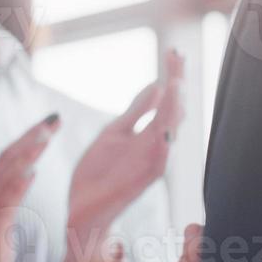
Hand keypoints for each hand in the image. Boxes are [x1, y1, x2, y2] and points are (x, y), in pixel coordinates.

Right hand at [0, 115, 59, 261]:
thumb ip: (2, 209)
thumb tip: (17, 189)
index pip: (5, 162)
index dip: (26, 141)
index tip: (47, 124)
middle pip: (5, 162)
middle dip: (30, 138)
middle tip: (53, 119)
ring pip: (4, 178)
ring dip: (25, 155)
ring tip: (45, 135)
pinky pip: (3, 207)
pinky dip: (15, 187)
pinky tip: (30, 171)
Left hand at [66, 51, 185, 261]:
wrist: (83, 209)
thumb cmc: (98, 174)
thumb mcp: (115, 133)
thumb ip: (136, 111)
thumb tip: (156, 84)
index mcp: (150, 135)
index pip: (167, 100)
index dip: (171, 76)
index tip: (173, 52)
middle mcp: (158, 146)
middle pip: (175, 109)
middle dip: (178, 82)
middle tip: (177, 55)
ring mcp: (154, 160)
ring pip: (171, 127)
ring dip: (175, 102)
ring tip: (175, 78)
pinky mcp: (147, 175)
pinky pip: (161, 149)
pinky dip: (165, 129)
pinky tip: (166, 111)